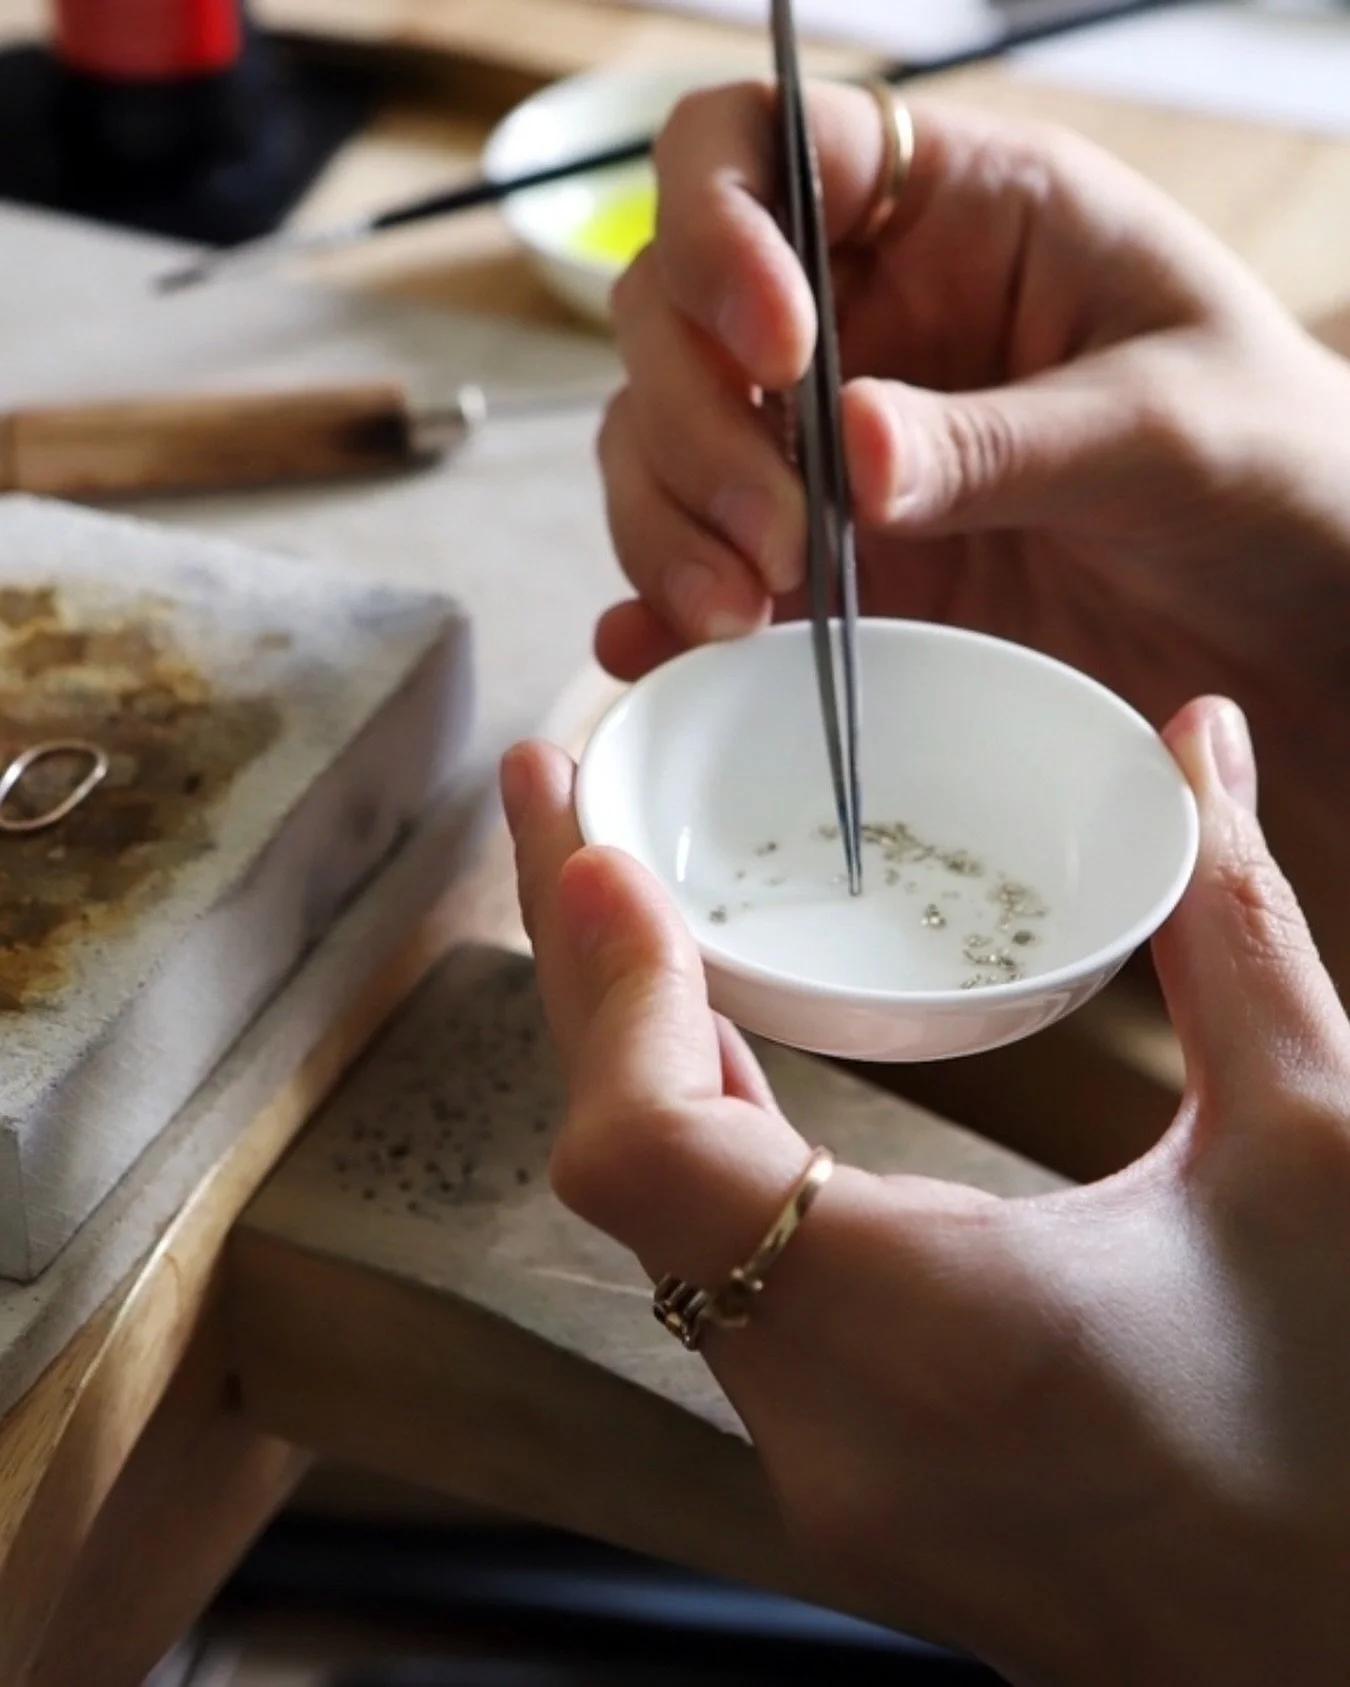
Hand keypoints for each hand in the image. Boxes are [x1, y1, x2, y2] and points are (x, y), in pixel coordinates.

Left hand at [503, 699, 1349, 1686]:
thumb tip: (1196, 744)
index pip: (649, 1158)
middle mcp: (830, 1429)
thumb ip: (1233, 929)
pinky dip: (700, 1151)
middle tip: (557, 801)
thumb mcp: (1320, 1151)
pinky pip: (718, 1289)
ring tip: (612, 897)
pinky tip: (708, 1046)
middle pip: (623, 1175)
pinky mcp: (849, 1481)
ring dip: (630, 1055)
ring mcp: (824, 1474)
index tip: (597, 854)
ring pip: (659, 1234)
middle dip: (584, 972)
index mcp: (932, 1340)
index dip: (605, 991)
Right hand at [597, 83, 1349, 779]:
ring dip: (668, 521)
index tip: (778, 348)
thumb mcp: (1165, 425)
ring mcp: (824, 443)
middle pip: (669, 307)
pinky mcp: (820, 556)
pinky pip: (699, 558)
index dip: (721, 223)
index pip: (761, 144)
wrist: (1286, 615)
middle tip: (779, 532)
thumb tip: (852, 454)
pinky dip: (664, 601)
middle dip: (696, 419)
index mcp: (954, 209)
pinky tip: (665, 649)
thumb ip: (1005, 437)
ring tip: (740, 614)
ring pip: (657, 438)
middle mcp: (861, 314)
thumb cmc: (1266, 461)